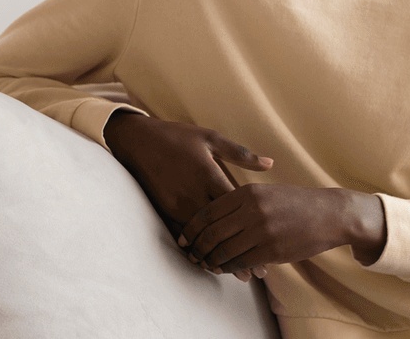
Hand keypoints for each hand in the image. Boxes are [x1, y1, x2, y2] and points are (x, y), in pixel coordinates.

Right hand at [103, 111, 272, 280]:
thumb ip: (240, 154)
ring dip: (220, 256)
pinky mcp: (164, 209)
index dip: (252, 226)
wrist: (138, 140)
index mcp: (208, 175)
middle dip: (239, 251)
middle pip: (221, 229)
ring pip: (202, 237)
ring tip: (238, 274)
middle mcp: (193, 193)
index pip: (235, 206)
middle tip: (259, 272)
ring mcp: (177, 204)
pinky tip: (208, 262)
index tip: (269, 243)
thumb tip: (271, 164)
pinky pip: (182, 234)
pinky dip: (196, 249)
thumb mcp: (210, 138)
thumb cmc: (177, 136)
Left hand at [177, 184, 385, 273]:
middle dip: (196, 247)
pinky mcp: (272, 250)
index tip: (183, 237)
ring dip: (210, 260)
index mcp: (247, 193)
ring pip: (224, 250)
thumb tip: (212, 217)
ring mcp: (262, 231)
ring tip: (204, 263)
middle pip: (212, 233)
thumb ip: (239, 202)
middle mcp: (252, 211)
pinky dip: (228, 268)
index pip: (208, 212)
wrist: (329, 213)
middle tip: (190, 254)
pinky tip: (223, 269)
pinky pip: (241, 262)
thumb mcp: (264, 191)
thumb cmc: (294, 203)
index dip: (192, 228)